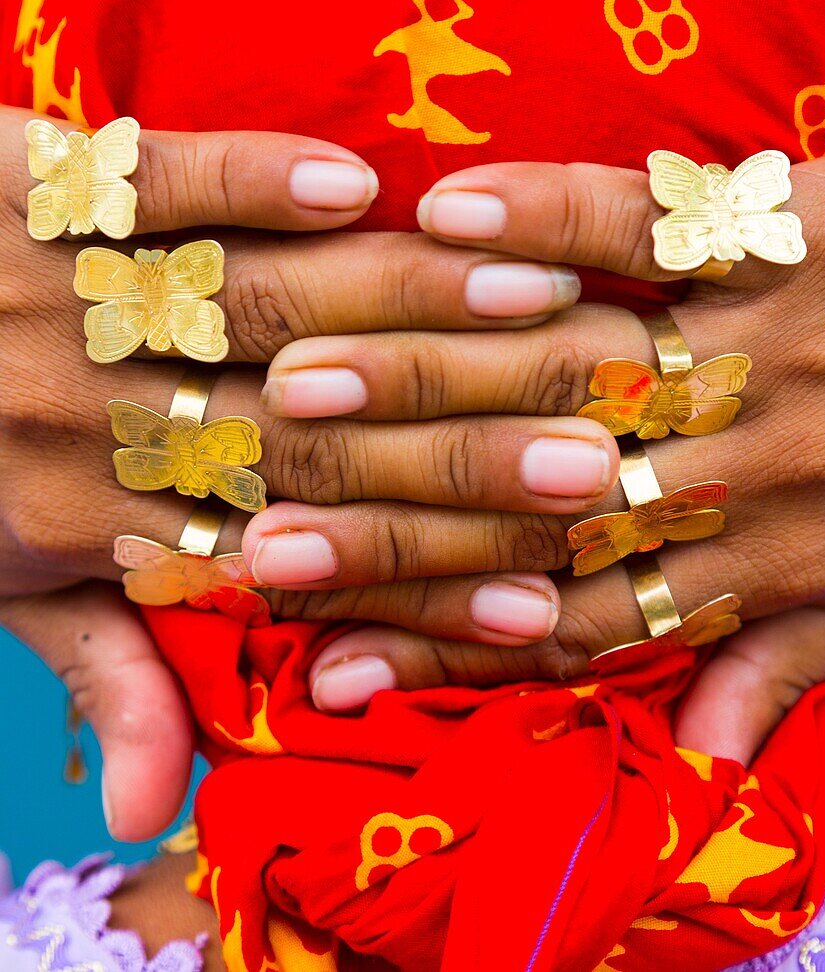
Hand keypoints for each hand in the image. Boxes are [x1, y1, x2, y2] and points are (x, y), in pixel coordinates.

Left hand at [0, 104, 584, 834]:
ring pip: (250, 307)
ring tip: (535, 304)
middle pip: (306, 438)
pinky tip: (356, 185)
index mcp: (89, 525)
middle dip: (461, 453)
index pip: (294, 559)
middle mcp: (90, 416)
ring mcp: (60, 294)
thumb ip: (98, 677)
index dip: (423, 588)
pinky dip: (247, 182)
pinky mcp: (27, 181)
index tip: (546, 601)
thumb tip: (146, 814)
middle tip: (596, 459)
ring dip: (398, 307)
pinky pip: (149, 181)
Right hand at [281, 135, 824, 762]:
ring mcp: (768, 344)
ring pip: (576, 370)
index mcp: (767, 556)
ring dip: (432, 373)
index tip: (326, 667)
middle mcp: (752, 466)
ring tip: (300, 380)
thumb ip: (782, 657)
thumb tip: (694, 748)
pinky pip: (653, 222)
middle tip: (263, 541)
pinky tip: (441, 211)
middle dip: (397, 528)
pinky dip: (548, 217)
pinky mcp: (790, 228)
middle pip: (547, 503)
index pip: (575, 614)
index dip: (445, 644)